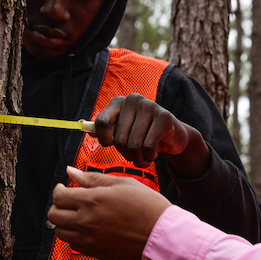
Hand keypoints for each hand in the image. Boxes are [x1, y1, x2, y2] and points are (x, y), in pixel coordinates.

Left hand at [49, 166, 170, 259]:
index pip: (59, 196)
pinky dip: (73, 236)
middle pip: (54, 215)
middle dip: (57, 206)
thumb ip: (92, 178)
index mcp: (92, 200)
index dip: (59, 190)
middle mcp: (86, 221)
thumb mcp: (122, 184)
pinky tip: (85, 228)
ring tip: (76, 215)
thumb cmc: (147, 206)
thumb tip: (70, 171)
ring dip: (63, 222)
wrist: (162, 235)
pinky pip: (72, 244)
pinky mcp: (95, 252)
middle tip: (68, 201)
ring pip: (60, 232)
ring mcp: (89, 239)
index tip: (64, 188)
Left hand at [94, 94, 210, 175]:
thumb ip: (106, 130)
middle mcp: (133, 99)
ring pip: (134, 145)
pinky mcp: (164, 117)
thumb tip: (88, 131)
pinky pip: (149, 147)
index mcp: (118, 102)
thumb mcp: (122, 132)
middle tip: (134, 156)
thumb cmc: (143, 135)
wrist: (172, 136)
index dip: (104, 140)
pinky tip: (154, 154)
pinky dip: (149, 157)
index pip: (102, 122)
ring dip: (138, 159)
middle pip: (119, 139)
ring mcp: (150, 106)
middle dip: (126, 154)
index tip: (111, 145)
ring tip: (143, 159)